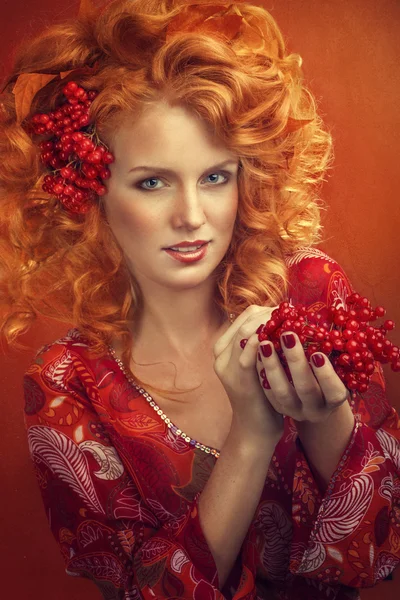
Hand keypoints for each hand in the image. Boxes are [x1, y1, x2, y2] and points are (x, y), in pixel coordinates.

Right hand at [213, 305, 283, 444]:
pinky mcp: (239, 379)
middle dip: (273, 314)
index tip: (292, 310)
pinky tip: (287, 342)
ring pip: (247, 332)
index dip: (270, 309)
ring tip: (295, 324)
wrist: (255, 428)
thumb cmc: (262, 393)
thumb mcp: (260, 363)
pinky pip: (250, 353)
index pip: (246, 315)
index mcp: (224, 345)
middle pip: (247, 320)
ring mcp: (227, 366)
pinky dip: (268, 343)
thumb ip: (264, 342)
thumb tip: (286, 318)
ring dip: (273, 325)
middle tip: (296, 313)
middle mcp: (220, 352)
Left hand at [258, 331, 349, 422]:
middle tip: (287, 335)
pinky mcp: (279, 408)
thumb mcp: (335, 368)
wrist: (315, 403)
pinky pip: (268, 392)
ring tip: (265, 343)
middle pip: (306, 389)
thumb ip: (330, 352)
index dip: (326, 374)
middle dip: (296, 361)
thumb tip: (322, 320)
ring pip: (282, 392)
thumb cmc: (329, 376)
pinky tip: (258, 353)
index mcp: (335, 399)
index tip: (317, 354)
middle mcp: (316, 409)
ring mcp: (296, 410)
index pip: (334, 391)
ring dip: (273, 366)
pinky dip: (262, 372)